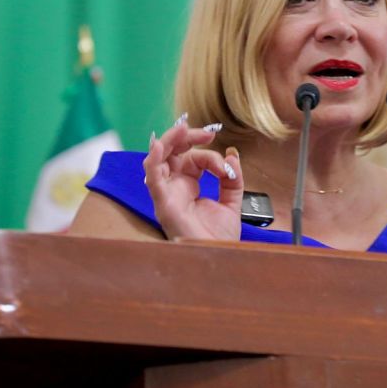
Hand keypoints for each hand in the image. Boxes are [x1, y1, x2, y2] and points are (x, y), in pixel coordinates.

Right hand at [143, 119, 243, 241]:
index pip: (193, 158)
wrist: (218, 258)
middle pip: (172, 153)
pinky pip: (153, 179)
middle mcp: (175, 187)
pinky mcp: (163, 204)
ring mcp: (167, 194)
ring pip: (158, 159)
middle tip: (207, 133)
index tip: (227, 164)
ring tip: (182, 129)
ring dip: (168, 140)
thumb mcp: (232, 202)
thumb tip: (233, 155)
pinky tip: (159, 146)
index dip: (209, 154)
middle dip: (187, 137)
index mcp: (189, 186)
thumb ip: (232, 178)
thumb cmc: (218, 237)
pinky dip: (153, 161)